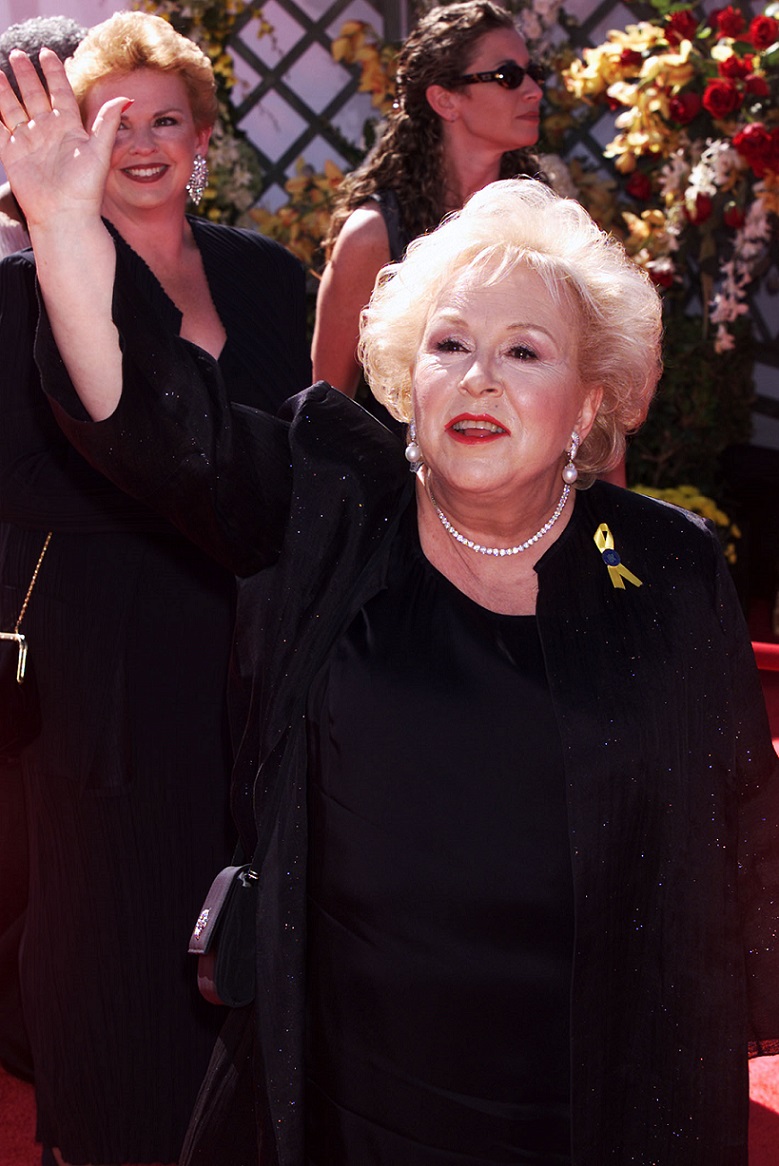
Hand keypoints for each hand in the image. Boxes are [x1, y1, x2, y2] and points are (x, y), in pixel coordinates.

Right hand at [0, 48, 126, 229]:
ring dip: (6, 90)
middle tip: (18, 54)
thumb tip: (125, 98)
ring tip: (0, 71)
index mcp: (69, 127)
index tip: (47, 53)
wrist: (64, 216)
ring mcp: (29, 142)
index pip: (60, 92)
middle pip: (35, 95)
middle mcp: (48, 131)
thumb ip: (107, 123)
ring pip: (14, 108)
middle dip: (27, 75)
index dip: (54, 73)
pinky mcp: (11, 154)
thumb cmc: (85, 189)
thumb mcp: (99, 152)